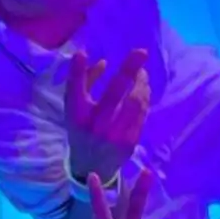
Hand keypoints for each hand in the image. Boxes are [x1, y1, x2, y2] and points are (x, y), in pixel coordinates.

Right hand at [65, 49, 150, 184]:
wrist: (91, 167)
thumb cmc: (81, 129)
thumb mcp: (74, 108)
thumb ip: (84, 83)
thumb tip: (104, 62)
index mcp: (76, 116)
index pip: (75, 91)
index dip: (76, 72)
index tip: (81, 52)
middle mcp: (94, 125)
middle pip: (113, 94)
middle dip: (128, 70)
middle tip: (142, 52)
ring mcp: (114, 135)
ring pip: (135, 101)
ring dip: (141, 83)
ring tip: (141, 73)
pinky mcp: (130, 142)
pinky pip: (142, 113)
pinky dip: (144, 97)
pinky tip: (143, 89)